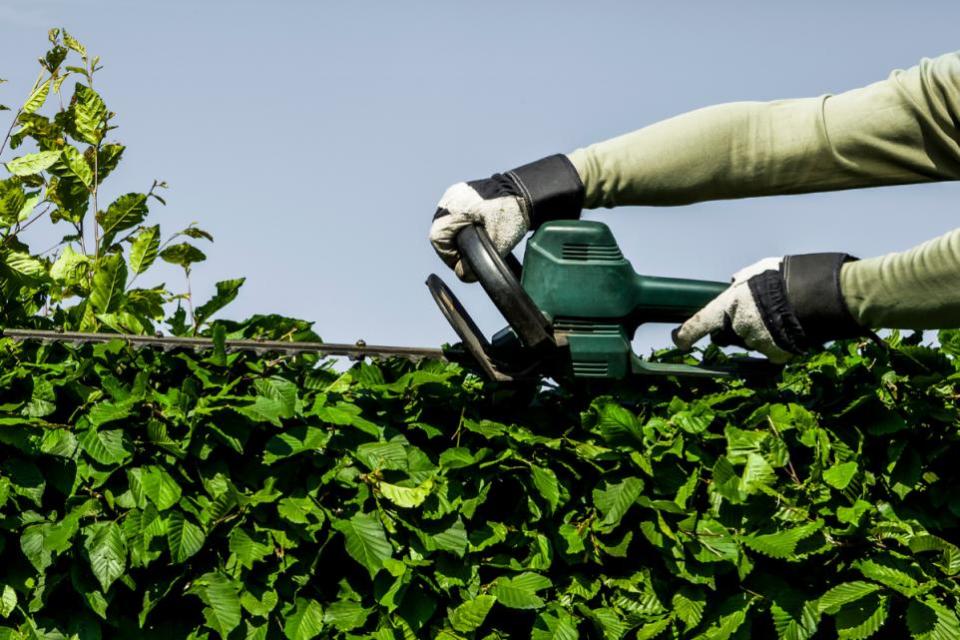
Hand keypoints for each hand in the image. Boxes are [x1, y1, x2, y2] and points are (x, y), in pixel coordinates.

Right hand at [430, 177, 528, 280]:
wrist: (527, 192)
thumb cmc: (512, 213)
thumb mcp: (497, 243)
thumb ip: (477, 262)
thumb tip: (462, 274)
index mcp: (452, 208)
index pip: (437, 239)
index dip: (449, 256)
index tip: (464, 262)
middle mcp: (450, 199)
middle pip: (442, 232)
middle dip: (455, 247)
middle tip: (472, 255)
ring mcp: (456, 194)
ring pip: (449, 224)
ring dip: (460, 237)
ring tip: (479, 243)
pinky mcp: (465, 193)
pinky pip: (457, 215)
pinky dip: (465, 226)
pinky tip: (480, 231)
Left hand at [673, 253, 863, 362]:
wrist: (823, 294)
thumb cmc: (789, 277)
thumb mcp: (759, 270)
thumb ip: (742, 280)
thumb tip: (733, 283)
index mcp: (729, 304)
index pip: (698, 323)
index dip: (686, 334)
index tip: (679, 341)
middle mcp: (738, 327)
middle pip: (728, 335)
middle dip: (735, 327)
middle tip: (757, 312)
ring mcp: (757, 343)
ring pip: (750, 343)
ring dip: (759, 334)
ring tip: (780, 316)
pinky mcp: (776, 356)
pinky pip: (770, 353)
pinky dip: (776, 344)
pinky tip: (789, 329)